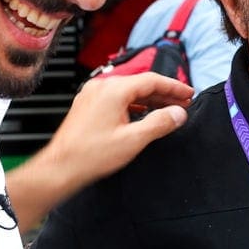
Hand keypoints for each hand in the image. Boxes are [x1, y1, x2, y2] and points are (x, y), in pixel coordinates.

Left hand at [6, 72, 192, 230]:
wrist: (60, 168)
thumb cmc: (90, 155)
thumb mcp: (133, 140)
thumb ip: (159, 123)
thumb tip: (178, 113)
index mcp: (113, 90)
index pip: (152, 80)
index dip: (174, 87)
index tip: (189, 93)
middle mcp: (101, 87)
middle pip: (140, 84)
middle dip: (164, 93)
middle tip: (184, 102)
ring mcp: (92, 95)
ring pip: (129, 91)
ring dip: (150, 100)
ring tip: (168, 110)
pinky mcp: (88, 106)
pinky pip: (117, 99)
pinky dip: (134, 105)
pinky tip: (144, 115)